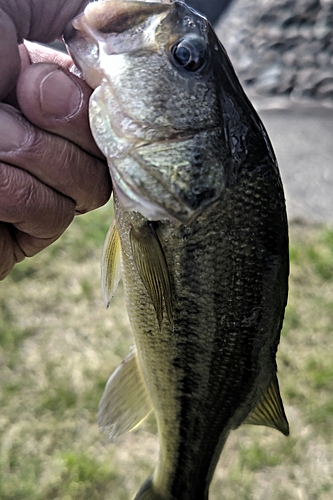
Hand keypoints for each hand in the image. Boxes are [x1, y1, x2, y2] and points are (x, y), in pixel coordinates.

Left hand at [0, 0, 111, 279]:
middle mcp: (46, 136)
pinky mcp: (23, 230)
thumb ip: (69, 4)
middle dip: (66, 118)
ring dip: (35, 155)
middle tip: (18, 97)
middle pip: (109, 146)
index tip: (79, 75)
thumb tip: (121, 16)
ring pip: (90, 186)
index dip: (109, 93)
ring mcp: (37, 184)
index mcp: (42, 85)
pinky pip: (55, 216)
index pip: (112, 101)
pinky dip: (17, 196)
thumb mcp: (3, 4)